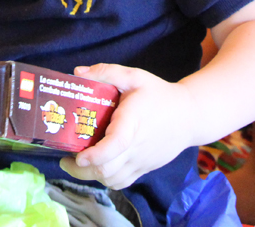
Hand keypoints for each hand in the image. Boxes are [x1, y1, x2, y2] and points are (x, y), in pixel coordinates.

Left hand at [58, 63, 191, 189]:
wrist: (190, 116)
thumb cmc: (159, 95)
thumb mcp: (135, 76)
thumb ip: (107, 72)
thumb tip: (78, 72)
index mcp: (133, 122)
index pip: (116, 145)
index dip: (95, 155)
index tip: (78, 155)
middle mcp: (137, 146)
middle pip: (108, 169)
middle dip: (81, 170)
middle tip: (65, 159)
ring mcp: (141, 161)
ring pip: (113, 180)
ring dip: (92, 176)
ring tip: (78, 164)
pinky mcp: (144, 169)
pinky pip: (122, 182)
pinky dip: (106, 180)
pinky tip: (98, 168)